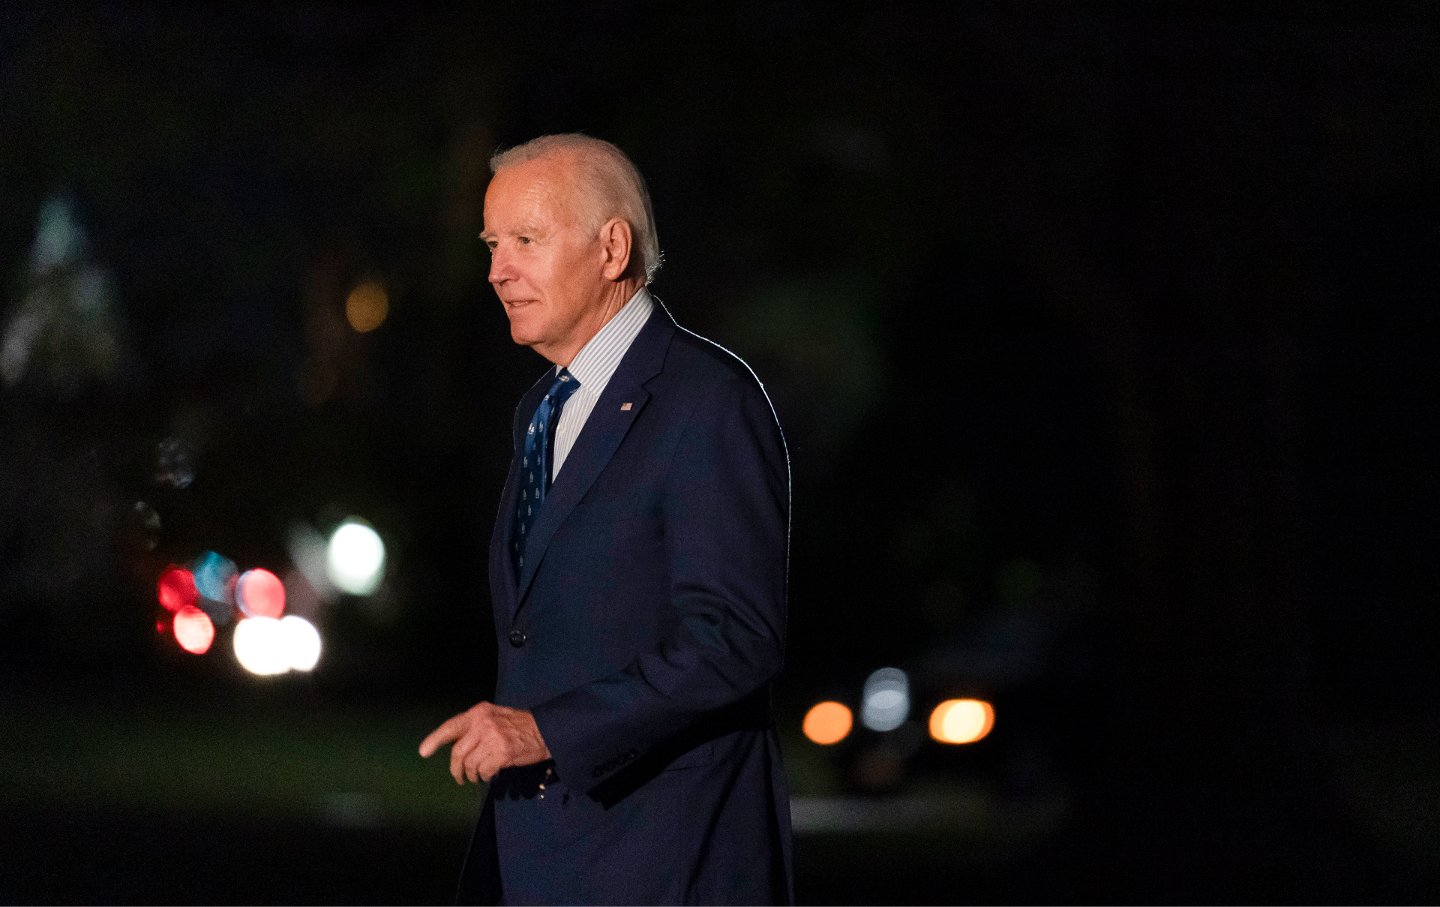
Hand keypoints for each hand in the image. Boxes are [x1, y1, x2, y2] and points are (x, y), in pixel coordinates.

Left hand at [418, 701, 551, 784]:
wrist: (546, 730)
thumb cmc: (519, 725)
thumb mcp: (495, 717)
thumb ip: (476, 727)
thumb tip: (457, 746)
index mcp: (479, 712)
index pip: (451, 726)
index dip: (435, 739)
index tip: (423, 752)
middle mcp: (483, 723)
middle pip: (458, 752)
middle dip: (455, 769)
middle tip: (460, 778)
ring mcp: (492, 738)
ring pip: (470, 764)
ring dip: (472, 774)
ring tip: (478, 776)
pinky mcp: (501, 754)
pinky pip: (484, 771)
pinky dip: (484, 776)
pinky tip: (490, 774)